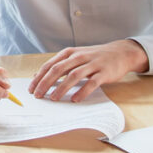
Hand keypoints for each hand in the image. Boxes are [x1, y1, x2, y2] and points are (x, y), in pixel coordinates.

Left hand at [28, 39, 148, 101]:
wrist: (121, 52)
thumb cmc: (94, 57)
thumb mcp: (75, 57)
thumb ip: (59, 65)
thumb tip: (38, 76)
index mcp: (69, 53)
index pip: (50, 65)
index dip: (39, 77)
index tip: (31, 89)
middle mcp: (79, 57)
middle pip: (58, 70)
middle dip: (45, 83)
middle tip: (38, 95)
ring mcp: (92, 64)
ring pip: (73, 76)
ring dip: (61, 88)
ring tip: (53, 98)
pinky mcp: (104, 72)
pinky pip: (92, 83)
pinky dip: (82, 91)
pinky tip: (75, 100)